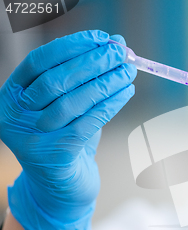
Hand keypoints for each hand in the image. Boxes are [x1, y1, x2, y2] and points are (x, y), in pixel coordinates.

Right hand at [0, 30, 136, 229]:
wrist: (63, 187)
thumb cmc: (68, 139)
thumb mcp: (71, 105)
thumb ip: (86, 76)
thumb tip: (116, 44)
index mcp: (12, 96)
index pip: (39, 62)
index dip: (71, 47)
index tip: (101, 38)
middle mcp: (14, 116)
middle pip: (55, 81)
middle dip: (92, 63)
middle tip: (120, 53)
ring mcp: (30, 138)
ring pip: (71, 102)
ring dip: (105, 83)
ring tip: (129, 72)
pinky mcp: (53, 156)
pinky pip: (87, 124)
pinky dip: (110, 105)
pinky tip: (127, 92)